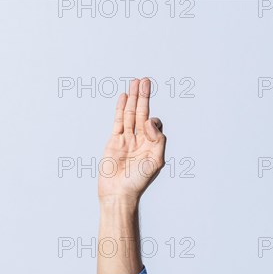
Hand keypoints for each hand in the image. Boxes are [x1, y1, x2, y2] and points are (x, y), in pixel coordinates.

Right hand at [98, 78, 165, 202]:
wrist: (118, 193)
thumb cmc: (138, 181)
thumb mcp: (157, 161)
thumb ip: (158, 139)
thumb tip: (148, 122)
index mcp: (151, 145)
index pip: (154, 125)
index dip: (152, 121)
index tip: (147, 126)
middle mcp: (140, 140)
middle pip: (142, 113)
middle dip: (143, 97)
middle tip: (145, 80)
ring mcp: (126, 140)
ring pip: (130, 115)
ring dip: (133, 98)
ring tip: (135, 82)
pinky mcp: (113, 142)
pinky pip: (118, 122)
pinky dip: (121, 109)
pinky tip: (123, 97)